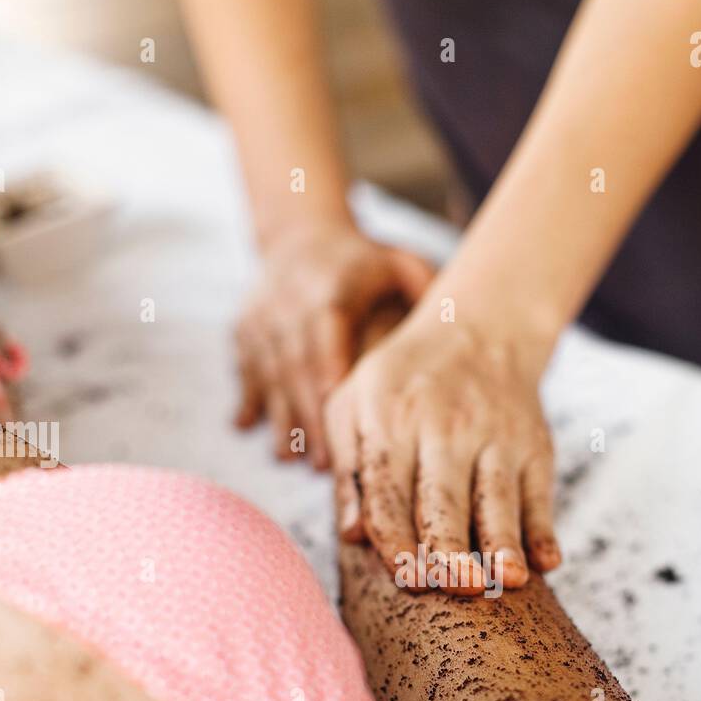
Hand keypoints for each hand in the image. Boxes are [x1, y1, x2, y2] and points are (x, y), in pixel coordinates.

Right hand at [235, 219, 434, 465]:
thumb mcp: (397, 262)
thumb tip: (457, 331)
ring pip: (268, 375)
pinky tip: (245, 428)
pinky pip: (244, 369)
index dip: (330, 383)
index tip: (343, 426)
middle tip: (325, 465)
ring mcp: (262, 319)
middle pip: (297, 369)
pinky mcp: (244, 331)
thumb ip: (423, 291)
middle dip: (309, 418)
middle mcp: (289, 306)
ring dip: (279, 418)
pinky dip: (248, 399)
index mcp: (330, 292)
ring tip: (292, 458)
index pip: (327, 342)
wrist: (298, 235)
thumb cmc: (363, 262)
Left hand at [324, 313, 560, 593]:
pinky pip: (540, 493)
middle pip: (445, 501)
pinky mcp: (535, 446)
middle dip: (450, 547)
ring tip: (508, 580)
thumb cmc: (402, 382)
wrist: (480, 328)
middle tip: (456, 588)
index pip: (390, 494)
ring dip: (504, 541)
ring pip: (498, 498)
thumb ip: (349, 470)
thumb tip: (353, 535)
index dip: (396, 542)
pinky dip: (545, 528)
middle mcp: (446, 429)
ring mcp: (496, 438)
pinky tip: (547, 562)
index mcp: (392, 421)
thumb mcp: (354, 403)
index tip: (404, 582)